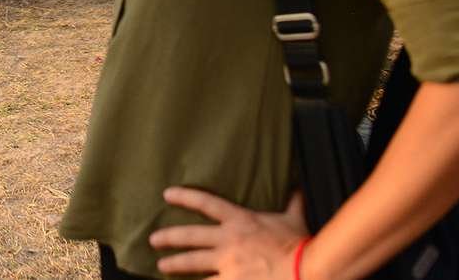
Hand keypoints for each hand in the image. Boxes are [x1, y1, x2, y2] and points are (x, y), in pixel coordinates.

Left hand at [151, 187, 307, 277]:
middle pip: (189, 236)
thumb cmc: (299, 245)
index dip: (185, 197)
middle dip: (169, 238)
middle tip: (153, 240)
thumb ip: (292, 203)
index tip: (167, 194)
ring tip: (161, 267)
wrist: (305, 270)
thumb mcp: (294, 220)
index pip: (205, 202)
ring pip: (192, 263)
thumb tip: (297, 188)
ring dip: (174, 265)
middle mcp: (227, 241)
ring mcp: (227, 264)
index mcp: (239, 221)